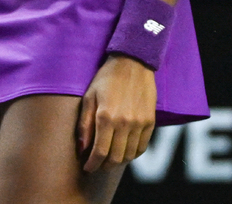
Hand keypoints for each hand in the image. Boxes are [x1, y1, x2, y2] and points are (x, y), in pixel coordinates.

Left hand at [77, 54, 155, 172]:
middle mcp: (124, 123)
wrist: (132, 62)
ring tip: (109, 158)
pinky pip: (142, 147)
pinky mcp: (150, 122)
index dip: (92, 164)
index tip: (87, 168)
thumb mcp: (89, 96)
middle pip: (115, 158)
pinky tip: (124, 151)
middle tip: (97, 164)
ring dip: (118, 161)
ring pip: (129, 155)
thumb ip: (85, 124)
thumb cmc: (106, 78)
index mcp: (106, 116)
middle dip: (104, 165)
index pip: (100, 152)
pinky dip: (132, 154)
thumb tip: (81, 148)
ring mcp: (139, 123)